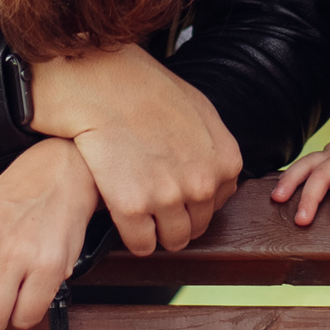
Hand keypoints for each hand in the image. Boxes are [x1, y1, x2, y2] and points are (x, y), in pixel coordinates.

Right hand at [29, 43, 241, 256]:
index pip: (218, 204)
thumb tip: (215, 172)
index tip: (175, 190)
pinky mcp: (133, 207)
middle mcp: (203, 183)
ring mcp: (169, 197)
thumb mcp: (200, 110)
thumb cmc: (147, 91)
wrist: (104, 85)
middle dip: (177, 217)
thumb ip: (213, 147)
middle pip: (197, 226)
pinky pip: (142, 244)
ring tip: (141, 211)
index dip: (193, 199)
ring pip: (173, 240)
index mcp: (225, 162)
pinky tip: (125, 218)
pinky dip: (134, 238)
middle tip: (154, 201)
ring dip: (158, 230)